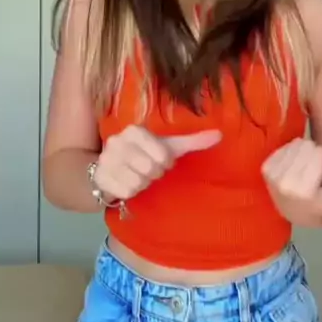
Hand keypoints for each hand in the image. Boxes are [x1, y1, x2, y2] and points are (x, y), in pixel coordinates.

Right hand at [94, 125, 221, 200]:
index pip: (162, 155)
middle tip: (148, 169)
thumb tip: (221, 134)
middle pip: (150, 169)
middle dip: (153, 174)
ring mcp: (106, 159)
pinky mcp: (100, 176)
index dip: (164, 162)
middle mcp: (118, 141)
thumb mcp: (168, 146)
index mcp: (135, 130)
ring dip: (142, 183)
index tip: (159, 159)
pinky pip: (126, 192)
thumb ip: (193, 141)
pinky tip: (126, 182)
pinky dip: (130, 191)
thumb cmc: (145, 154)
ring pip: (138, 182)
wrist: (110, 167)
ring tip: (137, 175)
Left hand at [261, 138, 321, 226]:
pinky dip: (291, 153)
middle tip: (313, 173)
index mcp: (307, 194)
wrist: (295, 210)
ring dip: (303, 153)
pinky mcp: (265, 169)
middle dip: (315, 155)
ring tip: (304, 171)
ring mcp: (273, 178)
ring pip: (297, 144)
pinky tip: (292, 169)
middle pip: (309, 146)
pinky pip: (286, 146)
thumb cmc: (321, 203)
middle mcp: (286, 187)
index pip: (319, 153)